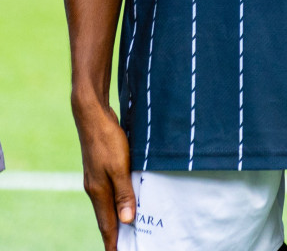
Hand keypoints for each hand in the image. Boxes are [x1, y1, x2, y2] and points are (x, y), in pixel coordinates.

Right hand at [73, 99, 133, 249]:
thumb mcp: (120, 166)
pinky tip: (123, 201)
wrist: (92, 115)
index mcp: (98, 191)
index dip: (113, 240)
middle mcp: (94, 188)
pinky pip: (110, 192)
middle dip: (114, 234)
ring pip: (107, 204)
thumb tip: (127, 220)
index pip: (106, 224)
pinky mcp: (100, 168)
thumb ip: (124, 193)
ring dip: (116, 218)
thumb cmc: (107, 139)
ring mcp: (96, 178)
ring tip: (126, 230)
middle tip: (124, 247)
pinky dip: (116, 202)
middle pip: (105, 217)